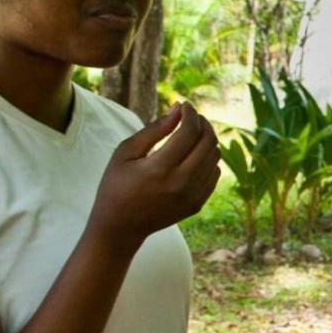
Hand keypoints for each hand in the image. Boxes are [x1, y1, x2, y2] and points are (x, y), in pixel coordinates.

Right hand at [87, 103, 221, 251]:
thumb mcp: (126, 153)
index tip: (184, 106)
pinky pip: (214, 173)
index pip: (189, 131)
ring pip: (215, 156)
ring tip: (190, 134)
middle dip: (202, 122)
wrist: (120, 227)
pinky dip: (207, 159)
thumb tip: (178, 110)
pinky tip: (191, 156)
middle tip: (191, 117)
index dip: (190, 113)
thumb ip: (154, 130)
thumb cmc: (116, 185)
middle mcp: (181, 183)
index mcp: (160, 168)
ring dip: (206, 140)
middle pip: (208, 141)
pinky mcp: (197, 204)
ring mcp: (193, 196)